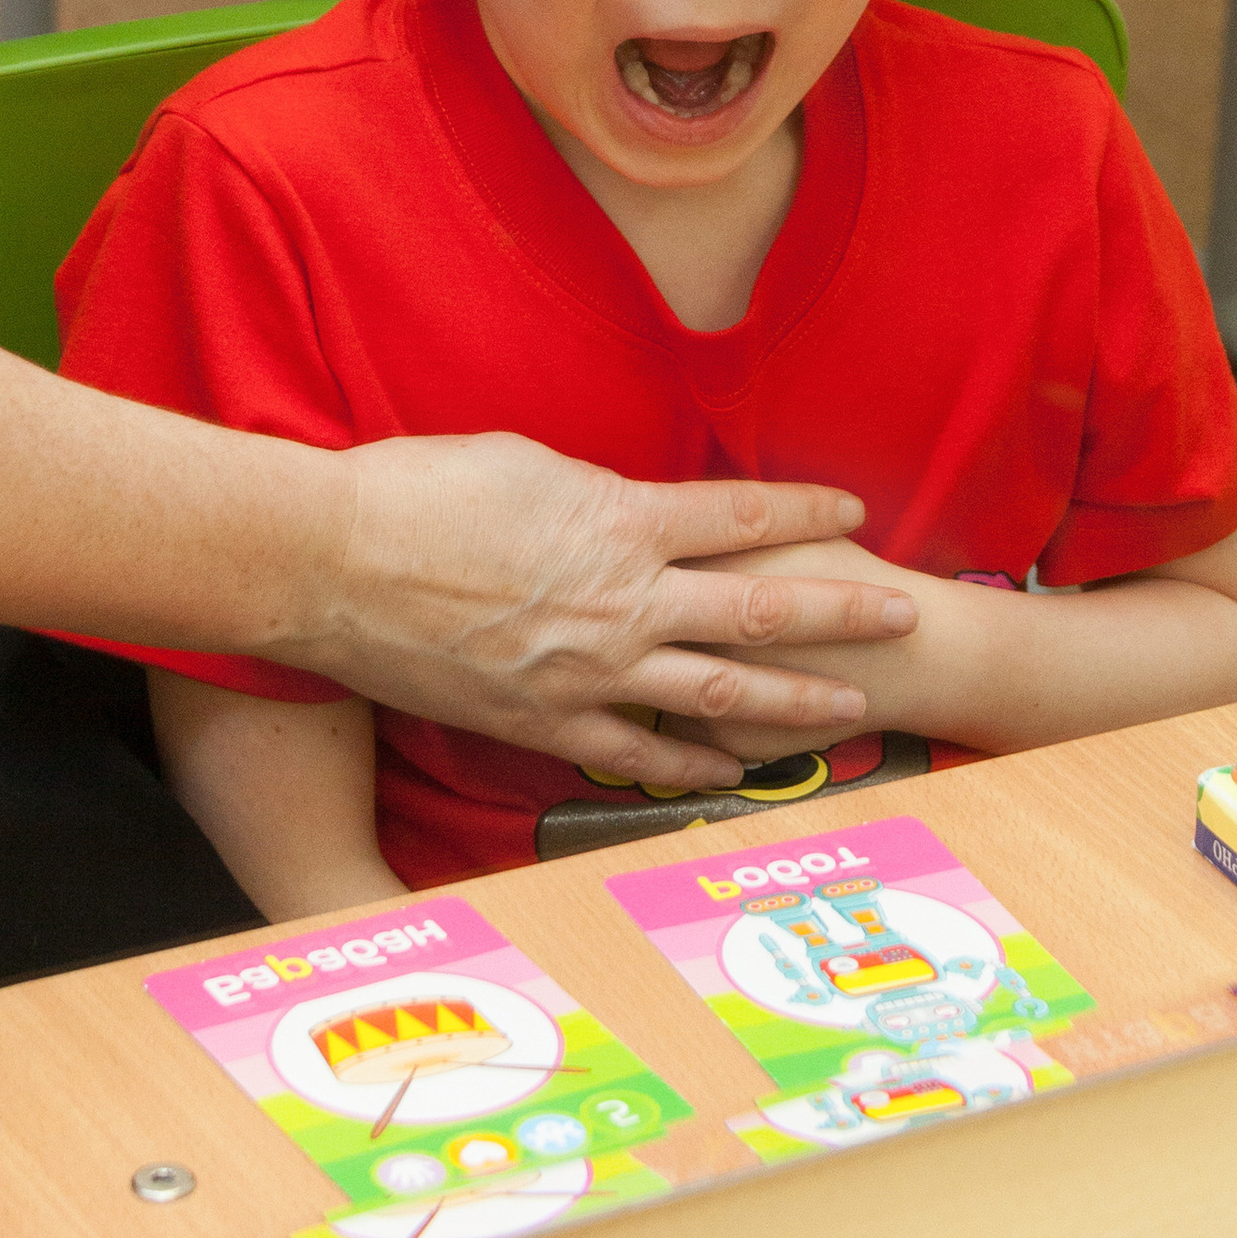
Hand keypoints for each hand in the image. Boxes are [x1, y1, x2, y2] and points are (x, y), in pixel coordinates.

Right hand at [291, 436, 919, 794]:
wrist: (330, 564)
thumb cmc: (417, 491)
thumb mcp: (528, 464)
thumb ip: (597, 495)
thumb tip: (630, 508)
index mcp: (620, 521)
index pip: (741, 513)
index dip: (806, 508)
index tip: (854, 507)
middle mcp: (623, 600)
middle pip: (761, 605)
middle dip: (842, 610)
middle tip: (905, 615)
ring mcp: (590, 669)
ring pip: (721, 690)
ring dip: (797, 697)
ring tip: (857, 702)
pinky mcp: (546, 721)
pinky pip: (639, 749)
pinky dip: (694, 764)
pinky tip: (735, 773)